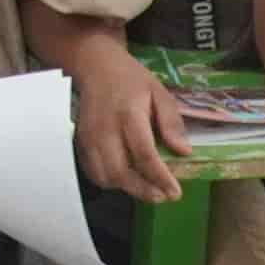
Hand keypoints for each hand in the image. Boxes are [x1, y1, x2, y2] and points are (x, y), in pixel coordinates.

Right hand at [66, 42, 188, 200]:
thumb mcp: (159, 92)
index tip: (176, 192)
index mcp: (128, 115)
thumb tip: (184, 151)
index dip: (160, 177)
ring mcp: (89, 138)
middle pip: (121, 171)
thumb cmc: (131, 79)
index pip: (144, 154)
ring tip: (146, 189)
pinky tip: (126, 179)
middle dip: (143, 190)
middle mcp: (105, 130)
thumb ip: (171, 122)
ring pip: (104, 176)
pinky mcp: (80, 143)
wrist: (95, 67)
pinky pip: (93, 171)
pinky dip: (110, 181)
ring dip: (126, 188)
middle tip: (162, 197)